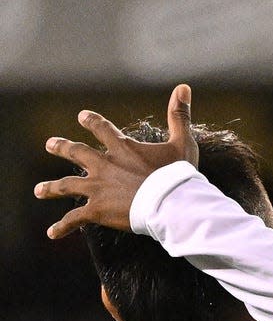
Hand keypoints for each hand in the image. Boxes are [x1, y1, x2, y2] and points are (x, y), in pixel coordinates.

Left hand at [34, 83, 197, 237]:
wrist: (169, 202)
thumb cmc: (178, 175)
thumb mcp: (182, 143)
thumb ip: (179, 116)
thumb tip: (184, 87)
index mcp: (122, 148)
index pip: (102, 129)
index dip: (92, 122)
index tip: (82, 116)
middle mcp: (104, 165)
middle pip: (76, 152)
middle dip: (62, 148)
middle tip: (50, 144)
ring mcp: (97, 188)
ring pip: (67, 185)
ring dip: (52, 188)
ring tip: (40, 190)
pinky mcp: (97, 210)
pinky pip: (74, 219)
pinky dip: (62, 226)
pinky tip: (52, 233)